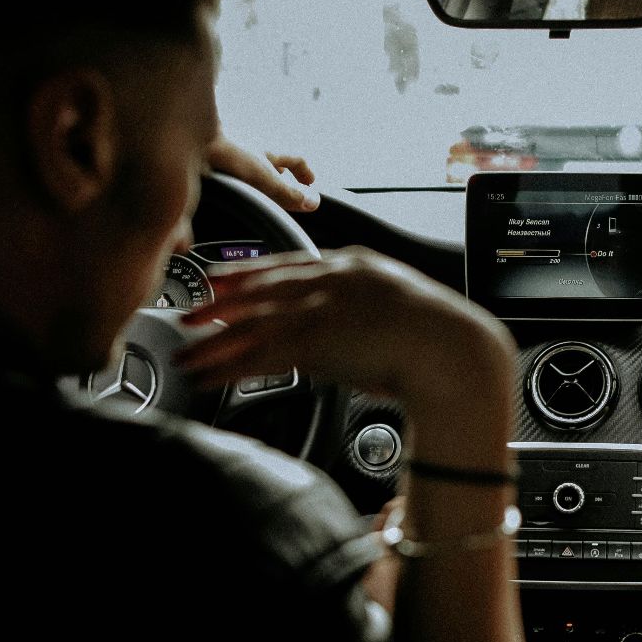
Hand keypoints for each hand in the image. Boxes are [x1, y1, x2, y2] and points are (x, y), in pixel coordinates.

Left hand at [175, 247, 514, 425]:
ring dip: (214, 342)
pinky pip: (260, 355)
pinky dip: (228, 367)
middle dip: (221, 304)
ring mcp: (324, 308)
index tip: (221, 281)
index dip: (250, 274)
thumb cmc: (440, 341)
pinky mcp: (317, 341)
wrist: (455, 353)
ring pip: (254, 324)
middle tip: (189, 314)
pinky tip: (207, 375)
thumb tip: (344, 340)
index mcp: (355, 267)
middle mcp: (334, 281)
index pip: (290, 266)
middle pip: (263, 291)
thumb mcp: (399, 313)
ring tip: (186, 354)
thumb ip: (365, 318)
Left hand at [207, 137, 320, 211]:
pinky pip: (224, 165)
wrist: (189, 136)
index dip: (304, 172)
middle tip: (285, 188)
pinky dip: (230, 176)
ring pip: (248, 161)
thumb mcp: (263, 178)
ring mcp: (227, 149)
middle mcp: (249, 147)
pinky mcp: (207, 155)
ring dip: (256, 175)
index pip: (294, 159)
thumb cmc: (226, 153)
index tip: (311, 183)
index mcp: (267, 151)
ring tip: (255, 190)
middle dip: (280, 175)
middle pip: (271, 160)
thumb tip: (313, 203)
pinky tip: (221, 186)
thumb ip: (286, 193)